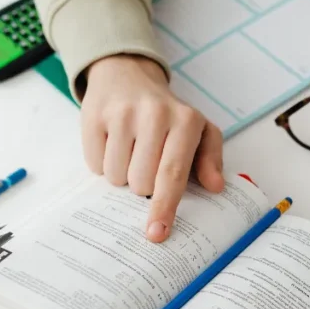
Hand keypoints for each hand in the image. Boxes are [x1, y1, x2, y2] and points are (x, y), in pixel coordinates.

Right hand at [81, 54, 223, 241]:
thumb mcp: (199, 130)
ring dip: (122, 175)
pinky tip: (112, 144)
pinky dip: (102, 163)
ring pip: (116, 177)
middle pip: (141, 183)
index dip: (164, 207)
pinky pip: (94, 164)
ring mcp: (122, 113)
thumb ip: (211, 159)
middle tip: (147, 164)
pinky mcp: (94, 115)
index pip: (173, 174)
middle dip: (143, 186)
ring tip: (130, 151)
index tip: (157, 232)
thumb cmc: (168, 114)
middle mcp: (155, 114)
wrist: (128, 75)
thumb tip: (215, 186)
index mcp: (186, 121)